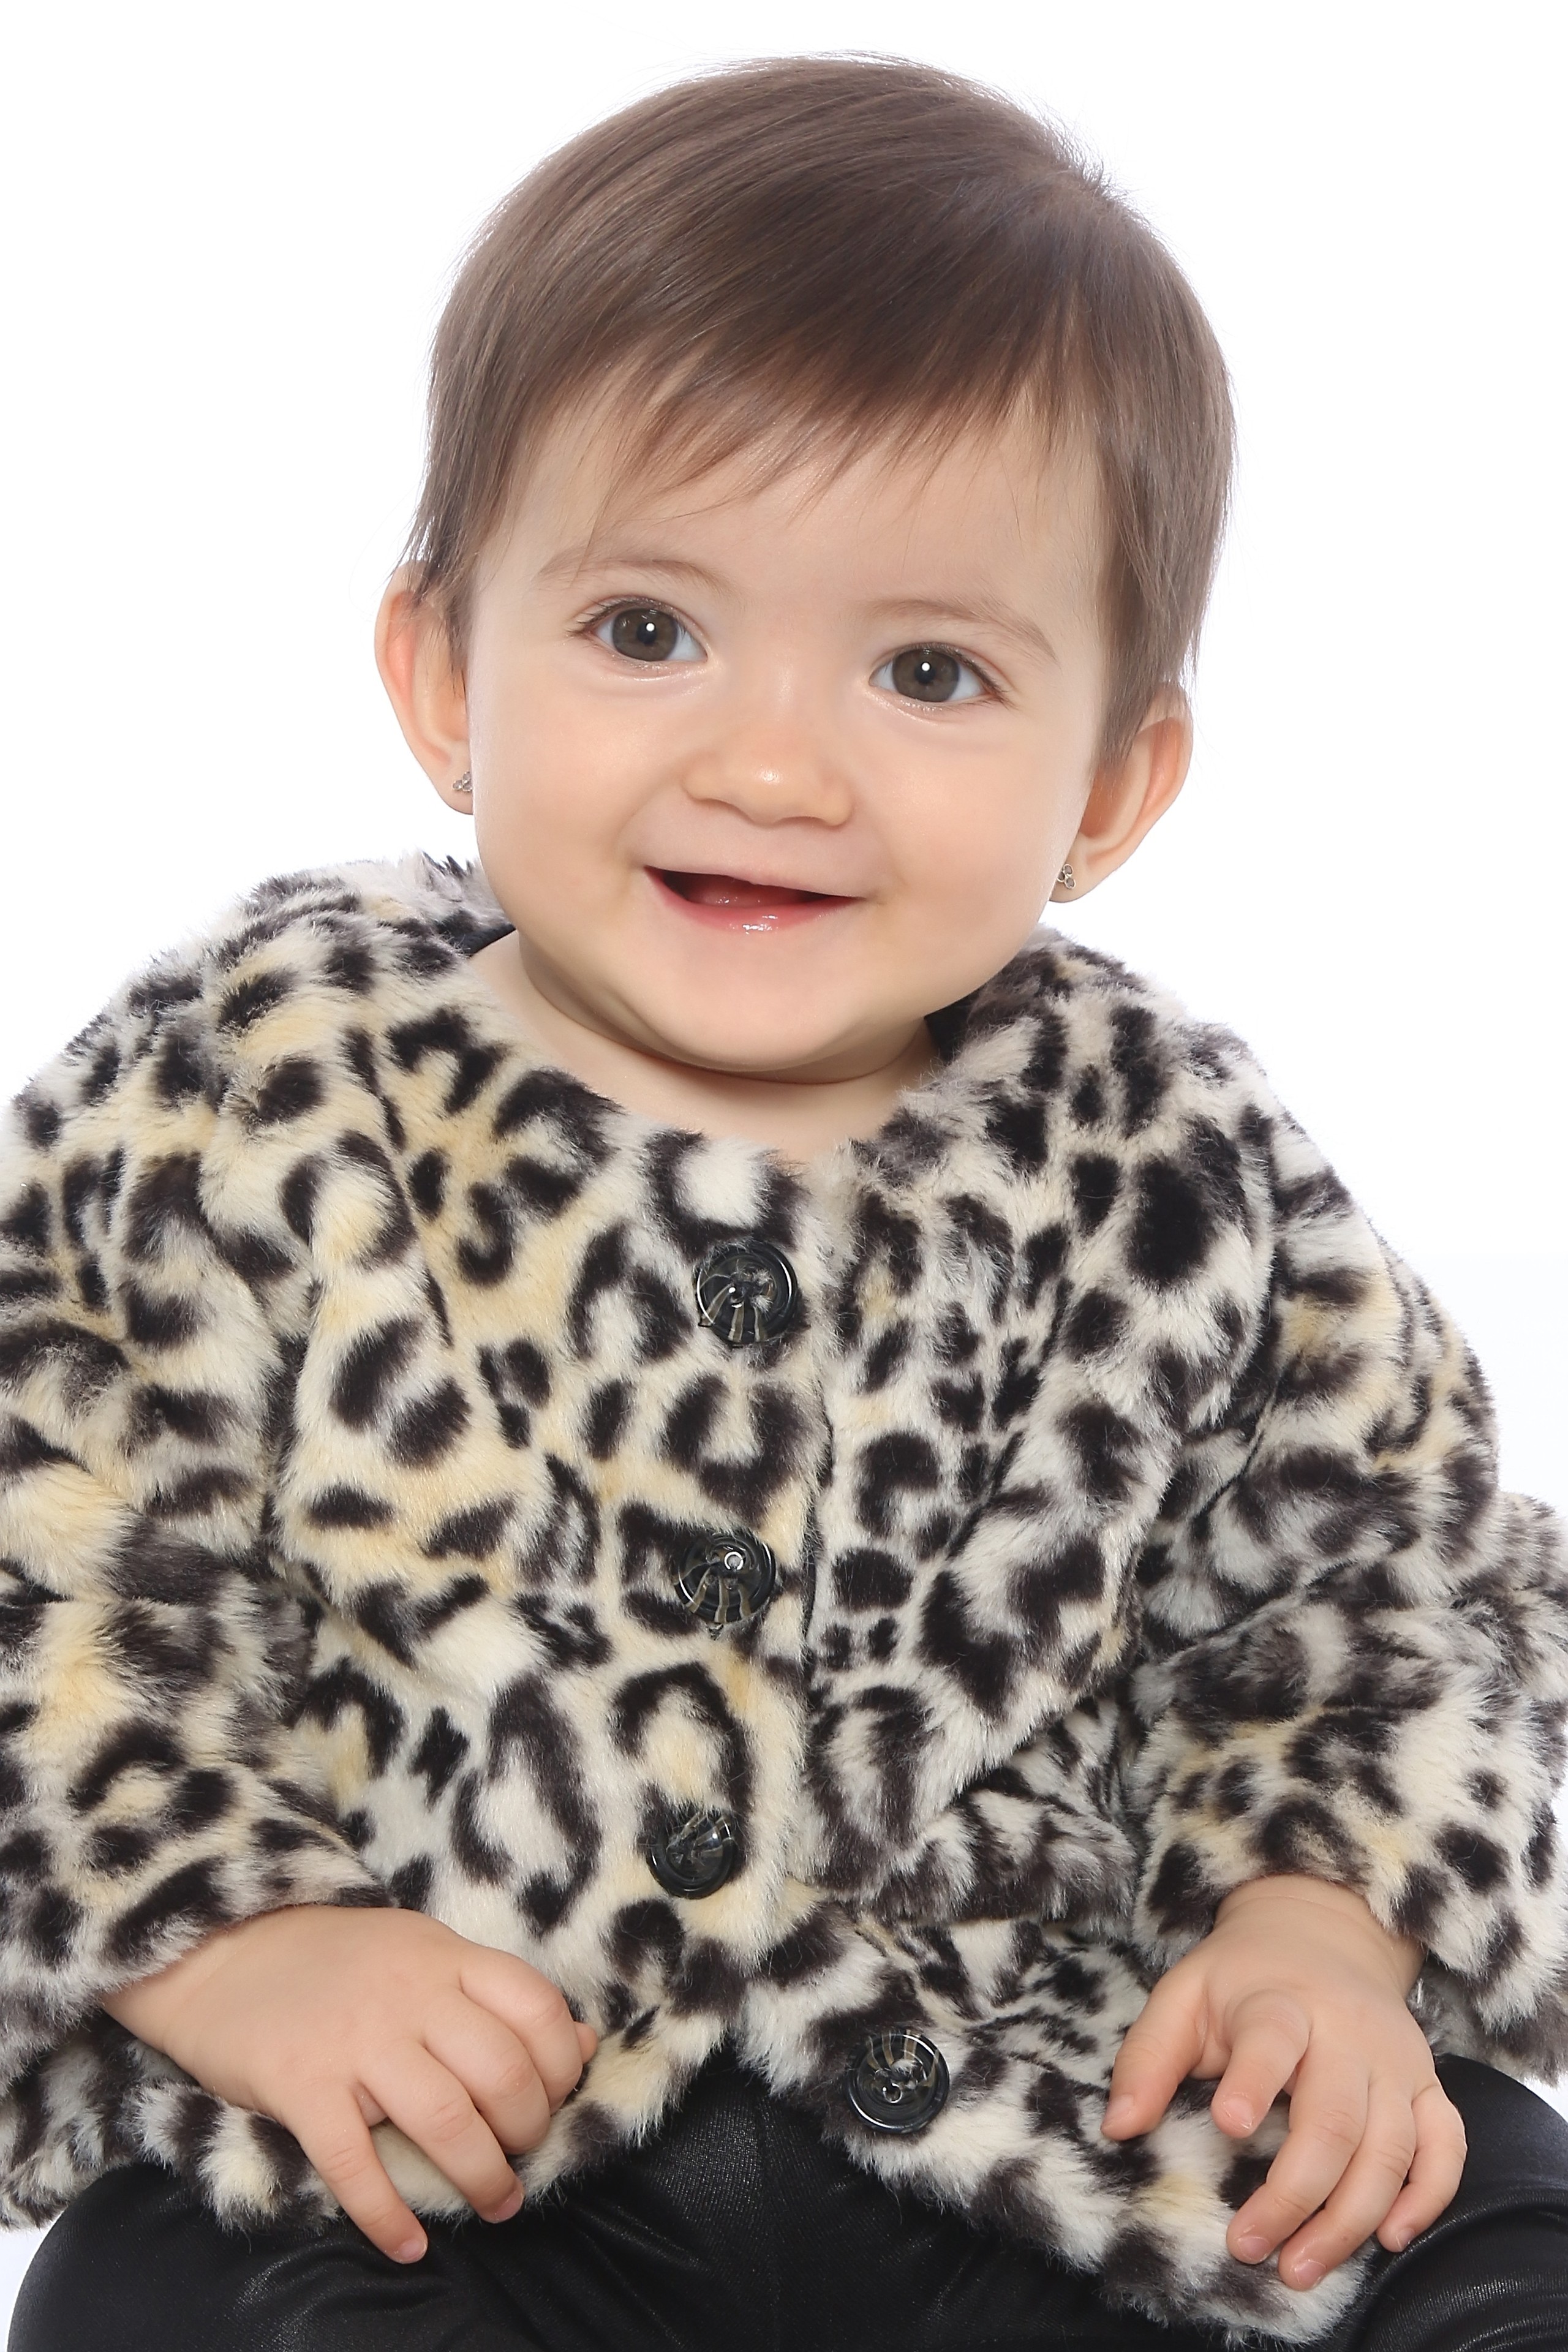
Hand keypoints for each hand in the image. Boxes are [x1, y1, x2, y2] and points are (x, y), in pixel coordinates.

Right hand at [101, 1904, 597, 2262]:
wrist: (222, 1951)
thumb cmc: (335, 1963)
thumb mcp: (423, 1953)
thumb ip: (495, 1996)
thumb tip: (580, 2045)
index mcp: (443, 1956)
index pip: (535, 2006)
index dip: (560, 2064)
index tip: (553, 2100)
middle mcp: (408, 1993)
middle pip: (500, 2068)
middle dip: (527, 2128)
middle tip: (521, 2157)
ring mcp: (354, 2039)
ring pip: (445, 2117)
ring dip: (481, 2174)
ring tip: (496, 2203)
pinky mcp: (299, 2084)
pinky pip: (354, 2163)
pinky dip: (387, 2215)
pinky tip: (408, 2245)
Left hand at [1101, 1875, 1464, 2287]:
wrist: (1322, 1932)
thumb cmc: (1242, 1978)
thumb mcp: (1183, 1995)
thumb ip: (1148, 2056)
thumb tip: (1118, 2127)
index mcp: (1282, 2000)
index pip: (1273, 2038)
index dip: (1254, 2080)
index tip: (1229, 2125)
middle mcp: (1348, 2031)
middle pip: (1336, 2118)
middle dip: (1294, 2193)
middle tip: (1249, 2246)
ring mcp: (1395, 2061)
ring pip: (1391, 2148)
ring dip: (1350, 2218)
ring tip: (1300, 2267)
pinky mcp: (1426, 2085)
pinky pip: (1446, 2147)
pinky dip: (1427, 2196)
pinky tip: (1390, 2237)